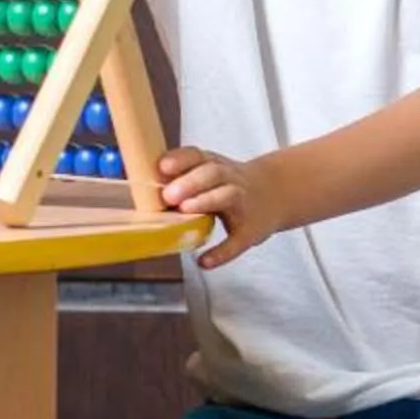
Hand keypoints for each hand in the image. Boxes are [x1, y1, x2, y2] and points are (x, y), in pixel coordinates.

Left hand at [159, 146, 276, 267]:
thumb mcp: (210, 171)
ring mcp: (243, 205)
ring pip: (228, 197)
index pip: (197, 156)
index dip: (180, 160)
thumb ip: (182, 177)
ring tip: (185, 211)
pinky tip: (204, 262)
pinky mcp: (250, 231)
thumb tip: (143, 188)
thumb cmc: (230, 184)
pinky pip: (237, 242)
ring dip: (206, 202)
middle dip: (190, 182)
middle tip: (168, 195)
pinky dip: (221, 253)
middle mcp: (231, 180)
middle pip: (213, 173)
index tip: (162, 167)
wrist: (276, 194)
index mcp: (216, 165)